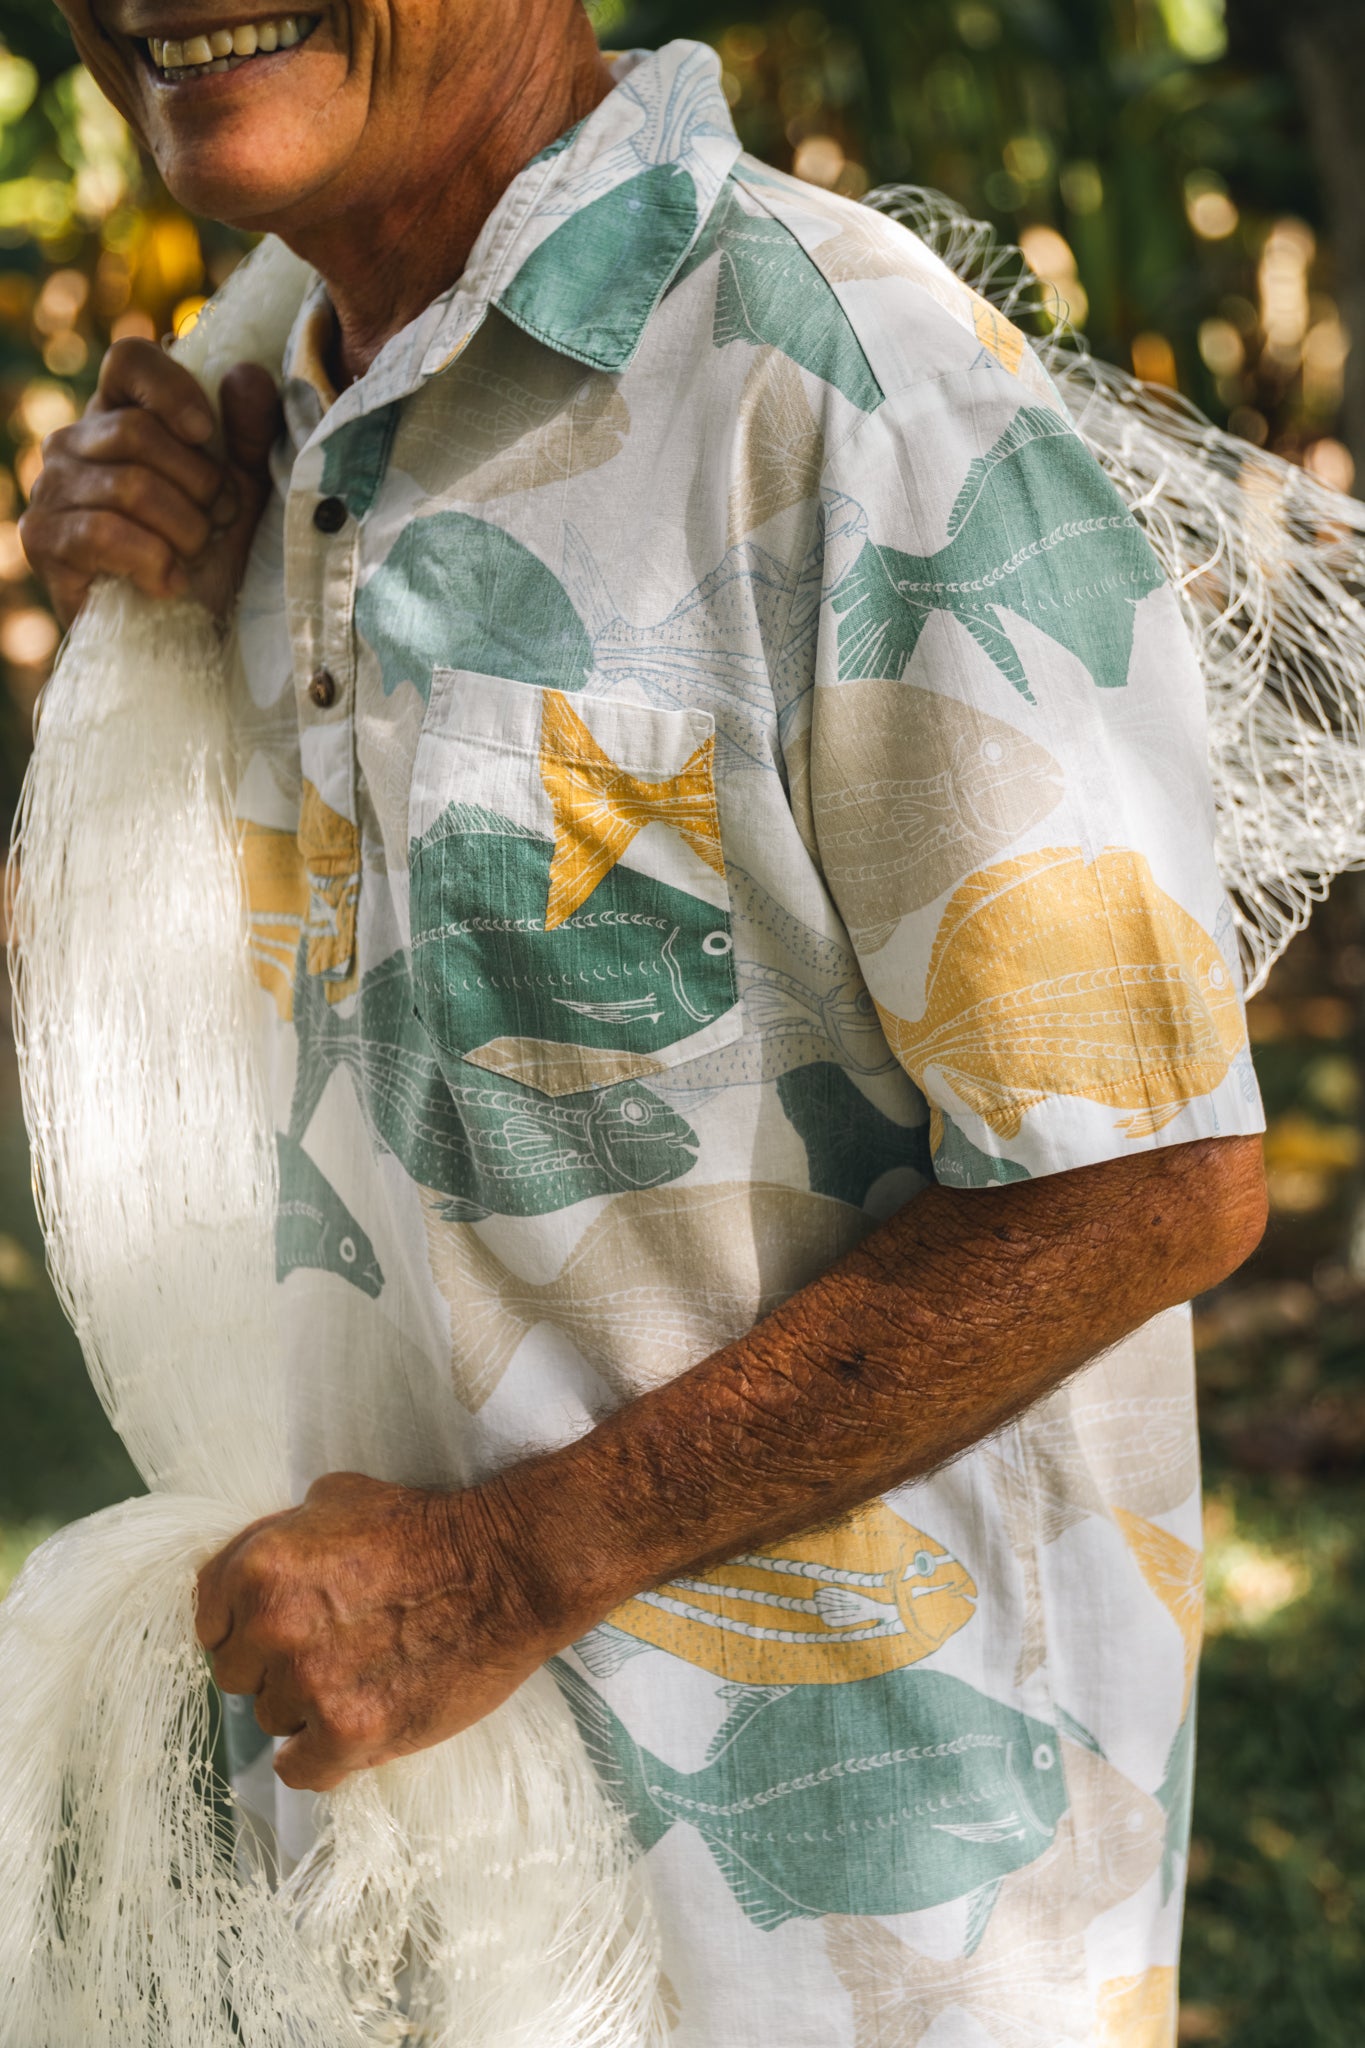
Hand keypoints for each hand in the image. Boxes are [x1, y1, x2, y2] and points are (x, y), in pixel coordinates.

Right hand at [19, 338, 280, 628]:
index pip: (130, 360)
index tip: (208, 435)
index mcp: (122, 414)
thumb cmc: (219, 557)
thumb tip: (246, 374)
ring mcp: (52, 488)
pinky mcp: (43, 540)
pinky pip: (104, 533)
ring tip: (194, 557)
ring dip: (184, 532)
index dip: (173, 389)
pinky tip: (169, 585)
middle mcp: (76, 441)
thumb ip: (253, 431)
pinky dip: (153, 563)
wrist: (194, 637)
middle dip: (198, 486)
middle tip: (218, 523)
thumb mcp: (250, 489)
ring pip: (129, 486)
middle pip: (136, 431)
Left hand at [194, 1471, 556, 1792]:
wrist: (507, 1569)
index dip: (246, 1626)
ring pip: (274, 1721)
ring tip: (364, 1678)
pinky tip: (350, 1733)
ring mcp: (308, 1683)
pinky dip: (321, 1759)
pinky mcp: (349, 1732)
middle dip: (275, 1666)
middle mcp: (271, 1626)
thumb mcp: (337, 1499)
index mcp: (259, 1567)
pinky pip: (301, 1770)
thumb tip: (246, 1580)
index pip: (210, 1621)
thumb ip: (279, 1540)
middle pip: (238, 1676)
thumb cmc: (427, 1529)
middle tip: (332, 1650)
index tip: (279, 1630)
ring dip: (308, 1709)